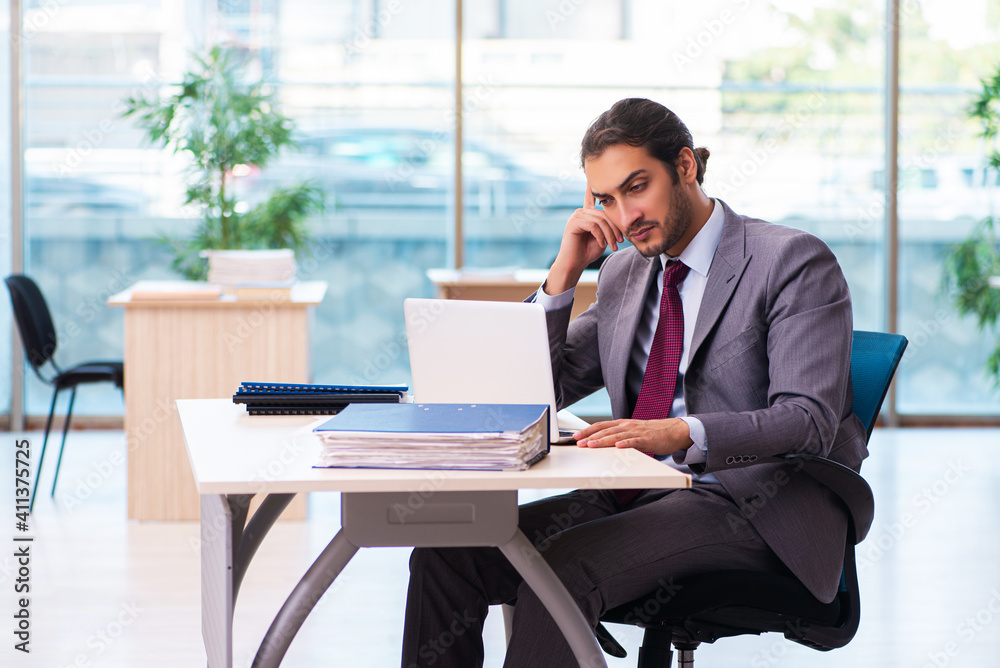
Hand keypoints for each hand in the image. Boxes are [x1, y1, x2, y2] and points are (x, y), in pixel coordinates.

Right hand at [545, 186, 624, 293]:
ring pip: (600, 220)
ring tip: (612, 246)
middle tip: (620, 241)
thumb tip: (620, 220)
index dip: (592, 186)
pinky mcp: (573, 222)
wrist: (575, 264)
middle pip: (604, 214)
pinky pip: (593, 225)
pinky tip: (601, 244)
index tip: (593, 174)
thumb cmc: (588, 252)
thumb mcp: (603, 237)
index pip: (592, 197)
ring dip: (609, 234)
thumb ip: (608, 226)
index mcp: (587, 214)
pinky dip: (600, 236)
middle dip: (614, 228)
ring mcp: (576, 216)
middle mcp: (581, 212)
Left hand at [574, 418, 692, 456]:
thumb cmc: (651, 433)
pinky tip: (618, 447)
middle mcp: (627, 426)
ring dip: (603, 440)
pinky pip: (635, 442)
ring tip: (592, 445)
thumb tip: (601, 441)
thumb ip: (618, 435)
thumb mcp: (631, 431)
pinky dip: (626, 444)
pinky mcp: (647, 439)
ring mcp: (636, 432)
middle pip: (605, 430)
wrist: (672, 430)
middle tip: (579, 443)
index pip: (601, 426)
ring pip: (617, 436)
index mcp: (622, 424)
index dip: (587, 430)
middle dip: (590, 437)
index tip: (576, 436)